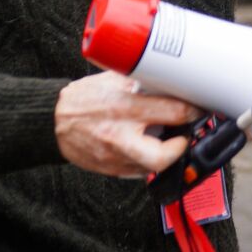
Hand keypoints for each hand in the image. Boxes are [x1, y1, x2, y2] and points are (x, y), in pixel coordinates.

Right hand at [55, 71, 200, 177]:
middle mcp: (120, 136)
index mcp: (124, 107)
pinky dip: (148, 160)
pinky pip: (139, 170)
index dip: (192, 112)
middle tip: (183, 134)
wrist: (54, 121)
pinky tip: (145, 146)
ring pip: (153, 167)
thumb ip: (143, 83)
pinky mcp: (111, 170)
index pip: (173, 113)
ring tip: (165, 138)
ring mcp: (115, 157)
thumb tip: (172, 84)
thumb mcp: (116, 80)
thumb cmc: (84, 98)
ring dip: (165, 154)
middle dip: (181, 145)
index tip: (198, 109)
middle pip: (165, 156)